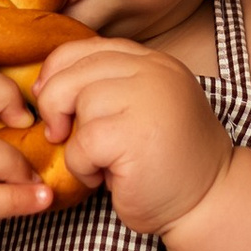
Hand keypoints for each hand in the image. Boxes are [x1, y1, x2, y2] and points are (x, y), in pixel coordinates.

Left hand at [30, 33, 235, 242]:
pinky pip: (82, 142)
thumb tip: (42, 86)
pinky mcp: (136, 133)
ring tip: (99, 162)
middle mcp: (153, 71)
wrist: (208, 201)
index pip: (86, 48)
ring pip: (77, 104)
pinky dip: (82, 166)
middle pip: (74, 71)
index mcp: (152, 62)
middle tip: (60, 134)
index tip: (49, 100)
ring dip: (75, 141)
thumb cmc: (164, 162)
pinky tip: (104, 178)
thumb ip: (106, 87)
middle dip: (55, 105)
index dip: (57, 73)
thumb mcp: (137, 110)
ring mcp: (148, 99)